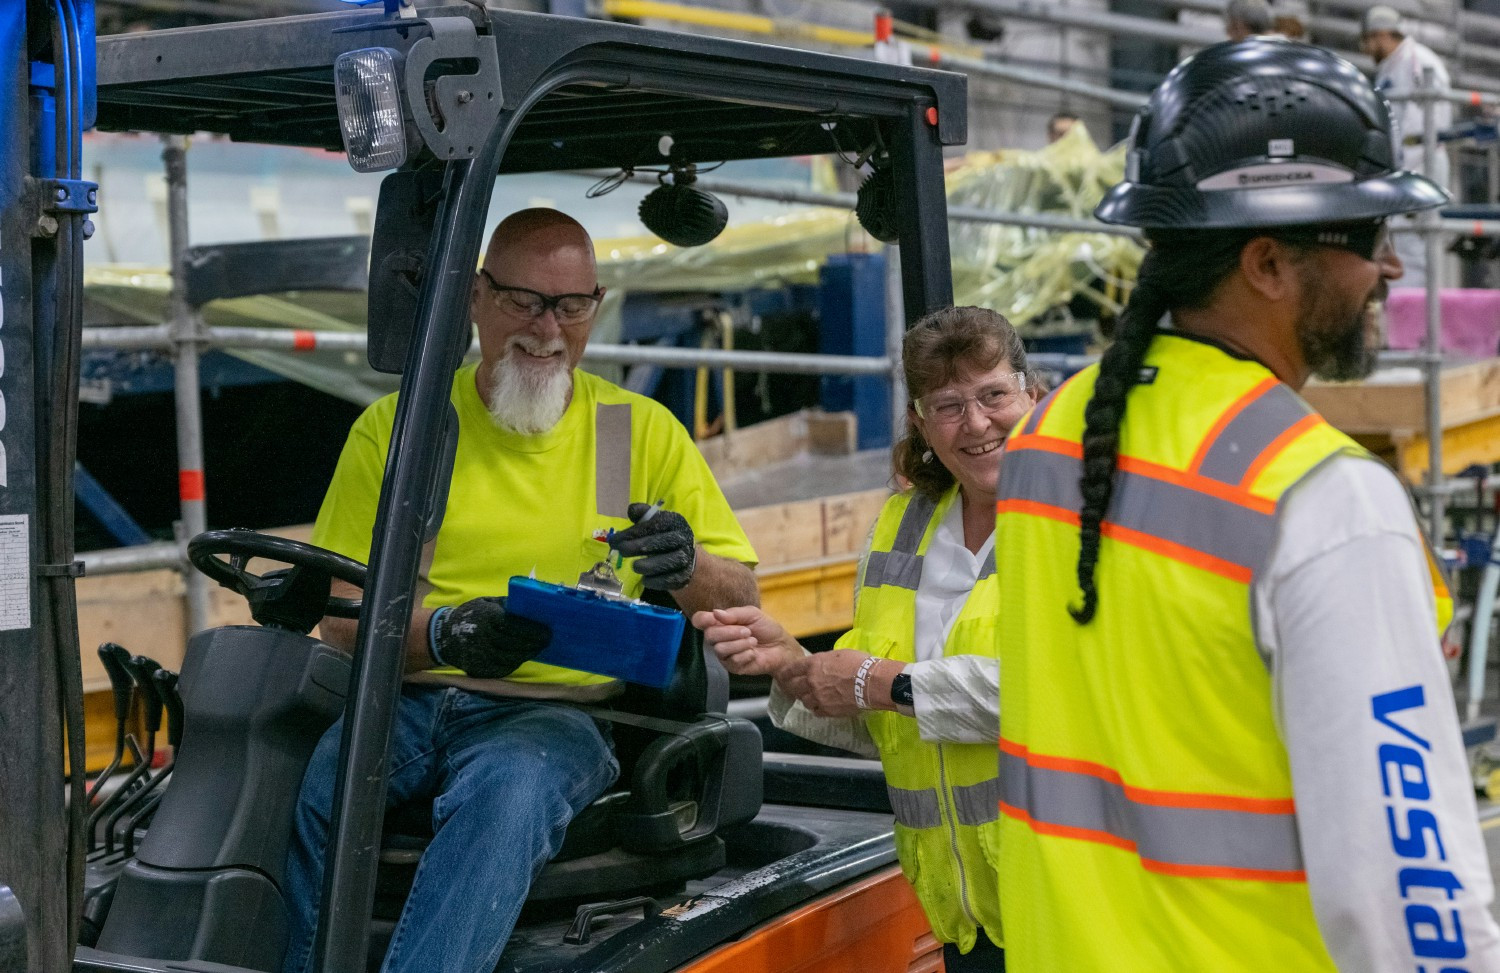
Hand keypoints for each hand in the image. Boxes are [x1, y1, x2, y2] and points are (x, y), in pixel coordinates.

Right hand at [433, 596, 551, 678]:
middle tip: (547, 641)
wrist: (444, 636)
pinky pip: (503, 668)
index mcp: (486, 618)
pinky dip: (515, 662)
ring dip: (528, 654)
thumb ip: (508, 605)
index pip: (514, 625)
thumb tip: (534, 608)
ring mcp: (481, 655)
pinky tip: (522, 656)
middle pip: (516, 643)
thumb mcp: (487, 603)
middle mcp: (483, 637)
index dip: (533, 630)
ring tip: (537, 648)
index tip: (548, 632)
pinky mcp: (479, 669)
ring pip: (512, 658)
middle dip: (534, 643)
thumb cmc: (472, 615)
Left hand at [610, 502, 695, 589]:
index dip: (633, 532)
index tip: (615, 540)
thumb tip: (631, 510)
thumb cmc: (662, 535)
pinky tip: (645, 579)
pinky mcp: (684, 575)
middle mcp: (683, 538)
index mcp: (674, 521)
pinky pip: (670, 579)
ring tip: (635, 567)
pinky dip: (655, 581)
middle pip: (662, 542)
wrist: (685, 555)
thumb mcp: (654, 521)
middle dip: (638, 547)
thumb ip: (642, 515)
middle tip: (621, 552)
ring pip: (668, 562)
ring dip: (648, 565)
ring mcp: (686, 557)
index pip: (654, 525)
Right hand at [691, 606, 801, 676]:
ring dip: (740, 643)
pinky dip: (746, 654)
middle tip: (747, 631)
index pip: (700, 620)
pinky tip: (753, 653)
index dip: (702, 619)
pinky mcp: (732, 666)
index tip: (713, 619)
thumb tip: (715, 613)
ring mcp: (724, 654)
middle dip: (730, 632)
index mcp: (721, 623)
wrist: (781, 647)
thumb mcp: (753, 614)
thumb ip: (734, 614)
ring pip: (720, 649)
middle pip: (709, 635)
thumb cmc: (766, 628)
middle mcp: (719, 638)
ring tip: (753, 641)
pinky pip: (732, 660)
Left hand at [780, 649, 873, 717]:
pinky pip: (815, 711)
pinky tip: (822, 706)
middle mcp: (811, 681)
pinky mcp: (827, 710)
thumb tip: (824, 666)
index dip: (787, 672)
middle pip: (795, 686)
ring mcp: (818, 697)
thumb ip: (826, 662)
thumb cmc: (859, 663)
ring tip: (812, 697)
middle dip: (795, 687)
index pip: (793, 669)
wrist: (871, 682)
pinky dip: (817, 708)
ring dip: (806, 698)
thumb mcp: (839, 655)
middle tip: (797, 688)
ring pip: (804, 700)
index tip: (783, 675)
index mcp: (814, 664)